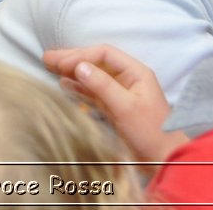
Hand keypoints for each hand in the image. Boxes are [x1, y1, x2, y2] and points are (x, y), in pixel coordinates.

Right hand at [43, 44, 187, 163]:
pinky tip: (64, 84)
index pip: (104, 54)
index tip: (61, 62)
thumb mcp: (126, 107)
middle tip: (47, 57)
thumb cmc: (150, 132)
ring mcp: (121, 93)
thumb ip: (102, 86)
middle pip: (96, 62)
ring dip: (72, 71)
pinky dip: (78, 87)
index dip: (81, 55)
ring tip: (50, 67)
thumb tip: (79, 67)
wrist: (164, 160)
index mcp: (135, 72)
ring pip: (93, 76)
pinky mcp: (115, 107)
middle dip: (72, 59)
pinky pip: (93, 92)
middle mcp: (128, 79)